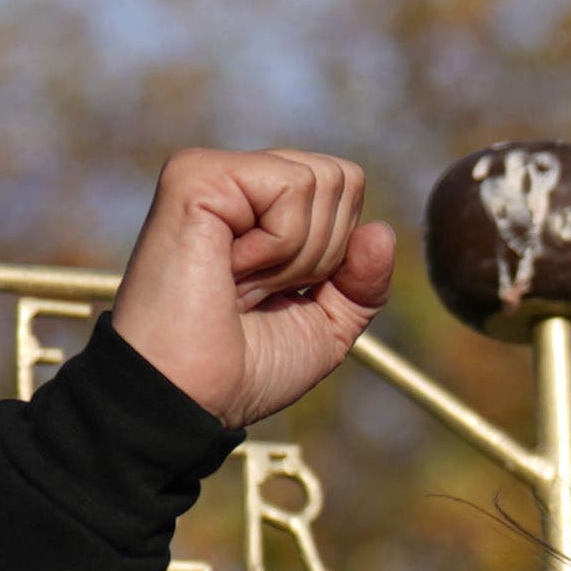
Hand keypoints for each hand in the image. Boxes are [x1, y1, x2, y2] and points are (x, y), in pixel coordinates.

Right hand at [103, 147, 396, 431]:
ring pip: (323, 179)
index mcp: (260, 210)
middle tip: (257, 291)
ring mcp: (213, 172)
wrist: (188, 397)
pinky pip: (292, 185)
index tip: (278, 294)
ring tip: (238, 282)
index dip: (336, 254)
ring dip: (296, 254)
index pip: (347, 190)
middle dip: (321, 253)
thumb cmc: (242, 369)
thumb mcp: (326, 327)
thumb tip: (382, 230)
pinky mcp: (197, 173)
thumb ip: (362, 283)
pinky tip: (228, 267)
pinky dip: (278, 243)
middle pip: (344, 178)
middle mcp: (236, 183)